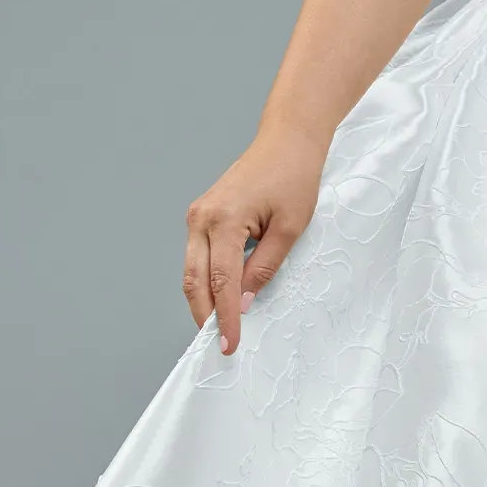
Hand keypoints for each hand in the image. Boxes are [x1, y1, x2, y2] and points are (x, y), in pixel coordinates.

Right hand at [183, 124, 326, 354]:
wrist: (287, 141)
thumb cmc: (294, 178)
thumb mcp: (290, 229)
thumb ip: (264, 267)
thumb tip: (245, 301)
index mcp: (224, 220)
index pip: (222, 282)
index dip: (226, 317)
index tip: (230, 344)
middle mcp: (201, 218)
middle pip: (195, 280)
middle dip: (206, 316)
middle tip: (221, 344)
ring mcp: (197, 216)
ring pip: (192, 271)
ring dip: (203, 301)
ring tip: (219, 328)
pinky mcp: (202, 215)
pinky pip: (197, 256)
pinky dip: (205, 281)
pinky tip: (220, 299)